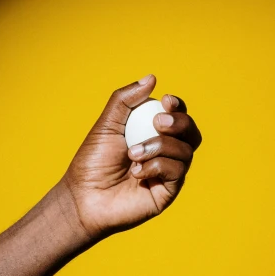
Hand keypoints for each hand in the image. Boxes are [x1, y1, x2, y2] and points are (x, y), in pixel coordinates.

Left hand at [59, 74, 201, 240]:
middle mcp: (165, 152)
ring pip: (185, 150)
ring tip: (133, 154)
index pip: (177, 115)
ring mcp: (168, 173)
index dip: (177, 106)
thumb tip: (152, 78)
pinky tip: (136, 172)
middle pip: (191, 132)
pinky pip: (177, 171)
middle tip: (158, 123)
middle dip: (179, 122)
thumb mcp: (107, 124)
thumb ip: (126, 100)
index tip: (165, 100)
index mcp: (152, 133)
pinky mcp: (168, 192)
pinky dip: (156, 166)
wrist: (83, 197)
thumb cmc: (93, 162)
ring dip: (159, 146)